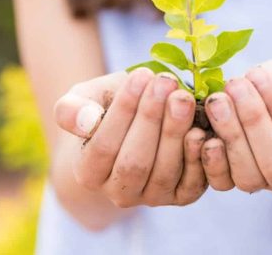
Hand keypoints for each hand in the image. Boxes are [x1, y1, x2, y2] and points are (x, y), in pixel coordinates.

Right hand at [54, 68, 207, 206]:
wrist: (138, 121)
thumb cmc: (108, 105)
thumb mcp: (85, 98)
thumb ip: (72, 108)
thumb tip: (84, 121)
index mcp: (89, 173)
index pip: (103, 146)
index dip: (123, 111)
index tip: (140, 75)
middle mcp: (119, 193)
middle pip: (135, 162)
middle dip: (151, 119)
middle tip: (166, 82)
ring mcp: (152, 196)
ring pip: (163, 172)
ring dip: (175, 132)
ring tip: (183, 97)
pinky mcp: (182, 195)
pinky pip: (190, 183)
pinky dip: (196, 157)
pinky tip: (199, 128)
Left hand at [200, 58, 271, 193]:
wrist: (259, 98)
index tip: (258, 74)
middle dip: (254, 121)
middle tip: (235, 85)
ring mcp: (260, 183)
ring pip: (249, 176)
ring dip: (231, 135)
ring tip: (218, 99)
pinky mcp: (231, 182)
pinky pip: (221, 183)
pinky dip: (210, 159)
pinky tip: (203, 129)